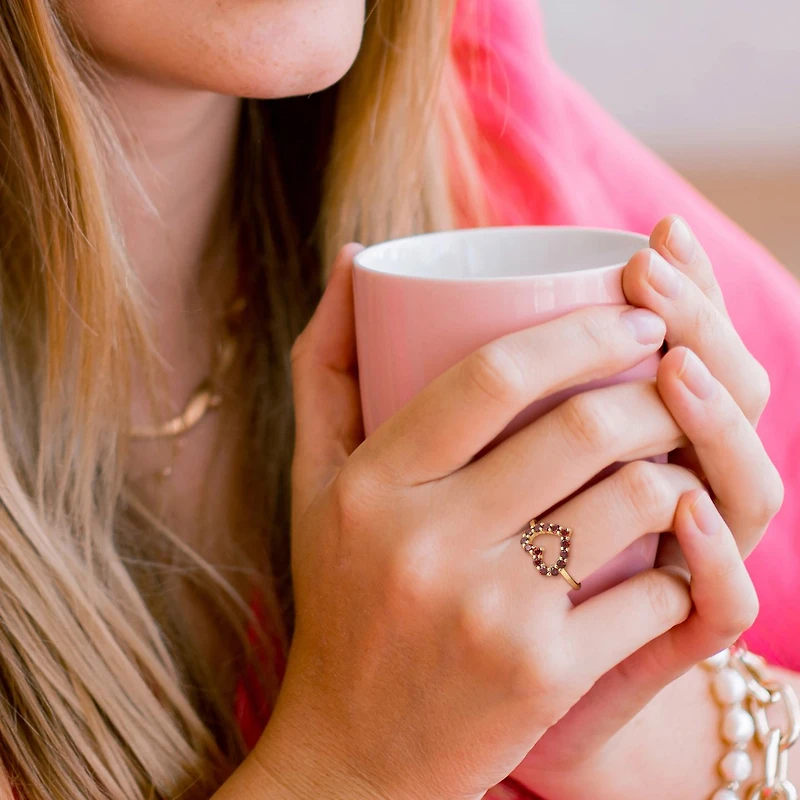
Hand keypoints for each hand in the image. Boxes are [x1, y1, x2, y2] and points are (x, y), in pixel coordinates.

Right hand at [253, 242, 763, 799]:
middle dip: (657, 387)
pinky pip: (653, 592)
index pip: (488, 375)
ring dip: (680, 465)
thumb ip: (326, 366)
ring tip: (680, 454)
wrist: (352, 755)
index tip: (635, 315)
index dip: (579, 331)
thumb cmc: (342, 600)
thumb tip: (358, 257)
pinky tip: (671, 550)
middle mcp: (424, 544)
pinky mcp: (542, 678)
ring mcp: (488, 614)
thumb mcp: (314, 482)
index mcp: (369, 487)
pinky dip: (682, 559)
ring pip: (634, 501)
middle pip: (579, 429)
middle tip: (678, 373)